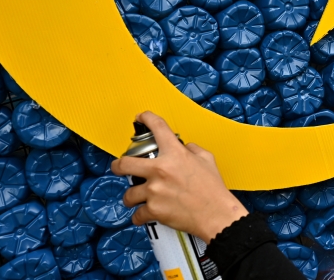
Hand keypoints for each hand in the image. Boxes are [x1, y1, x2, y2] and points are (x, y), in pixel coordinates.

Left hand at [111, 111, 247, 242]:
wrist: (215, 214)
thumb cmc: (213, 188)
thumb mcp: (207, 159)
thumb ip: (193, 149)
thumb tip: (184, 147)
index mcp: (175, 154)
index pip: (157, 127)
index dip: (146, 118)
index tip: (141, 118)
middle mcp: (161, 170)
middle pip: (124, 163)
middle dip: (117, 165)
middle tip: (118, 167)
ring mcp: (155, 191)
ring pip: (128, 194)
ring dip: (131, 197)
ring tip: (136, 199)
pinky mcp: (153, 210)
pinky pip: (137, 215)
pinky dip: (140, 216)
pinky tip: (145, 216)